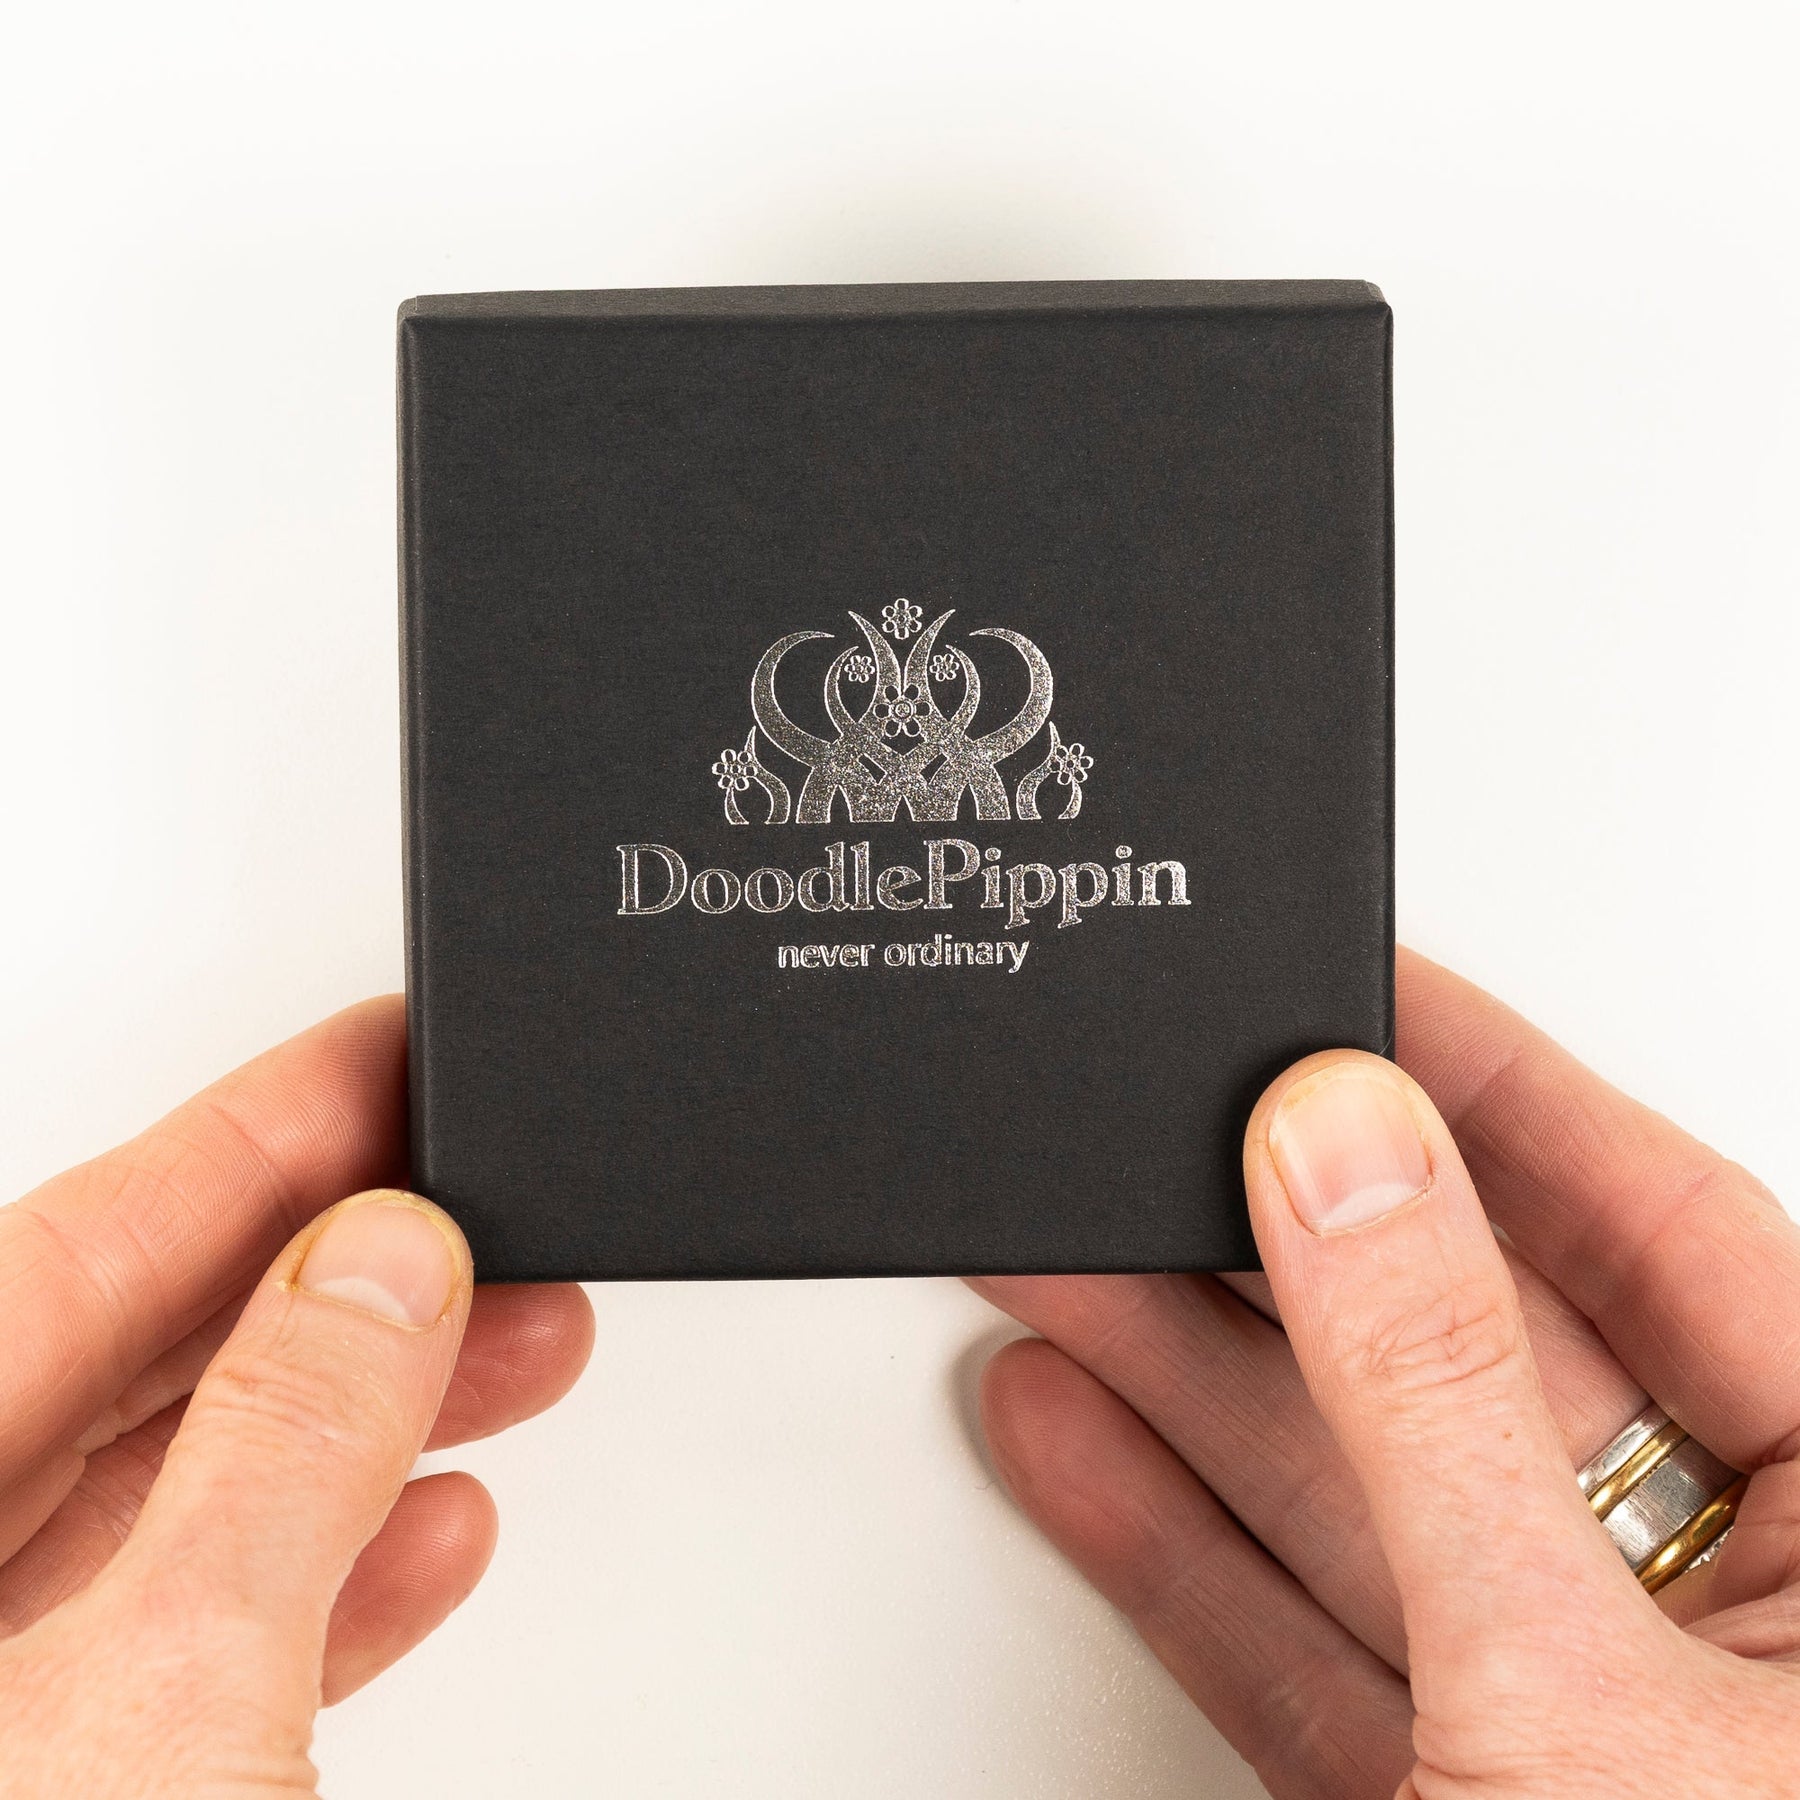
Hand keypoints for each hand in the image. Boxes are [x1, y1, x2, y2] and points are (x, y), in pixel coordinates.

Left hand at [0, 998, 593, 1798]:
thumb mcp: (159, 1697)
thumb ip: (280, 1452)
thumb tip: (384, 1263)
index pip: (74, 1248)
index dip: (253, 1133)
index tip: (389, 1055)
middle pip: (149, 1356)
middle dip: (349, 1269)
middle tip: (484, 1191)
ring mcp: (4, 1703)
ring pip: (200, 1486)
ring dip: (378, 1409)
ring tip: (520, 1342)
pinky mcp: (91, 1779)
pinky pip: (215, 1629)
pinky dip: (342, 1563)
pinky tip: (441, 1519)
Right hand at [974, 949, 1799, 1797]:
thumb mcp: (1577, 1694)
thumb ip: (1440, 1404)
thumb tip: (1344, 1156)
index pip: (1668, 1233)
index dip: (1507, 1093)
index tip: (1368, 992)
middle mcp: (1730, 1619)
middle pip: (1470, 1354)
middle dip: (1279, 1241)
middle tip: (1169, 1127)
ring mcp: (1576, 1715)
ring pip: (1354, 1486)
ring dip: (1184, 1377)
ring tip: (1062, 1264)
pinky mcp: (1446, 1795)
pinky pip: (1298, 1634)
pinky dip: (1174, 1546)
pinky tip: (1080, 1435)